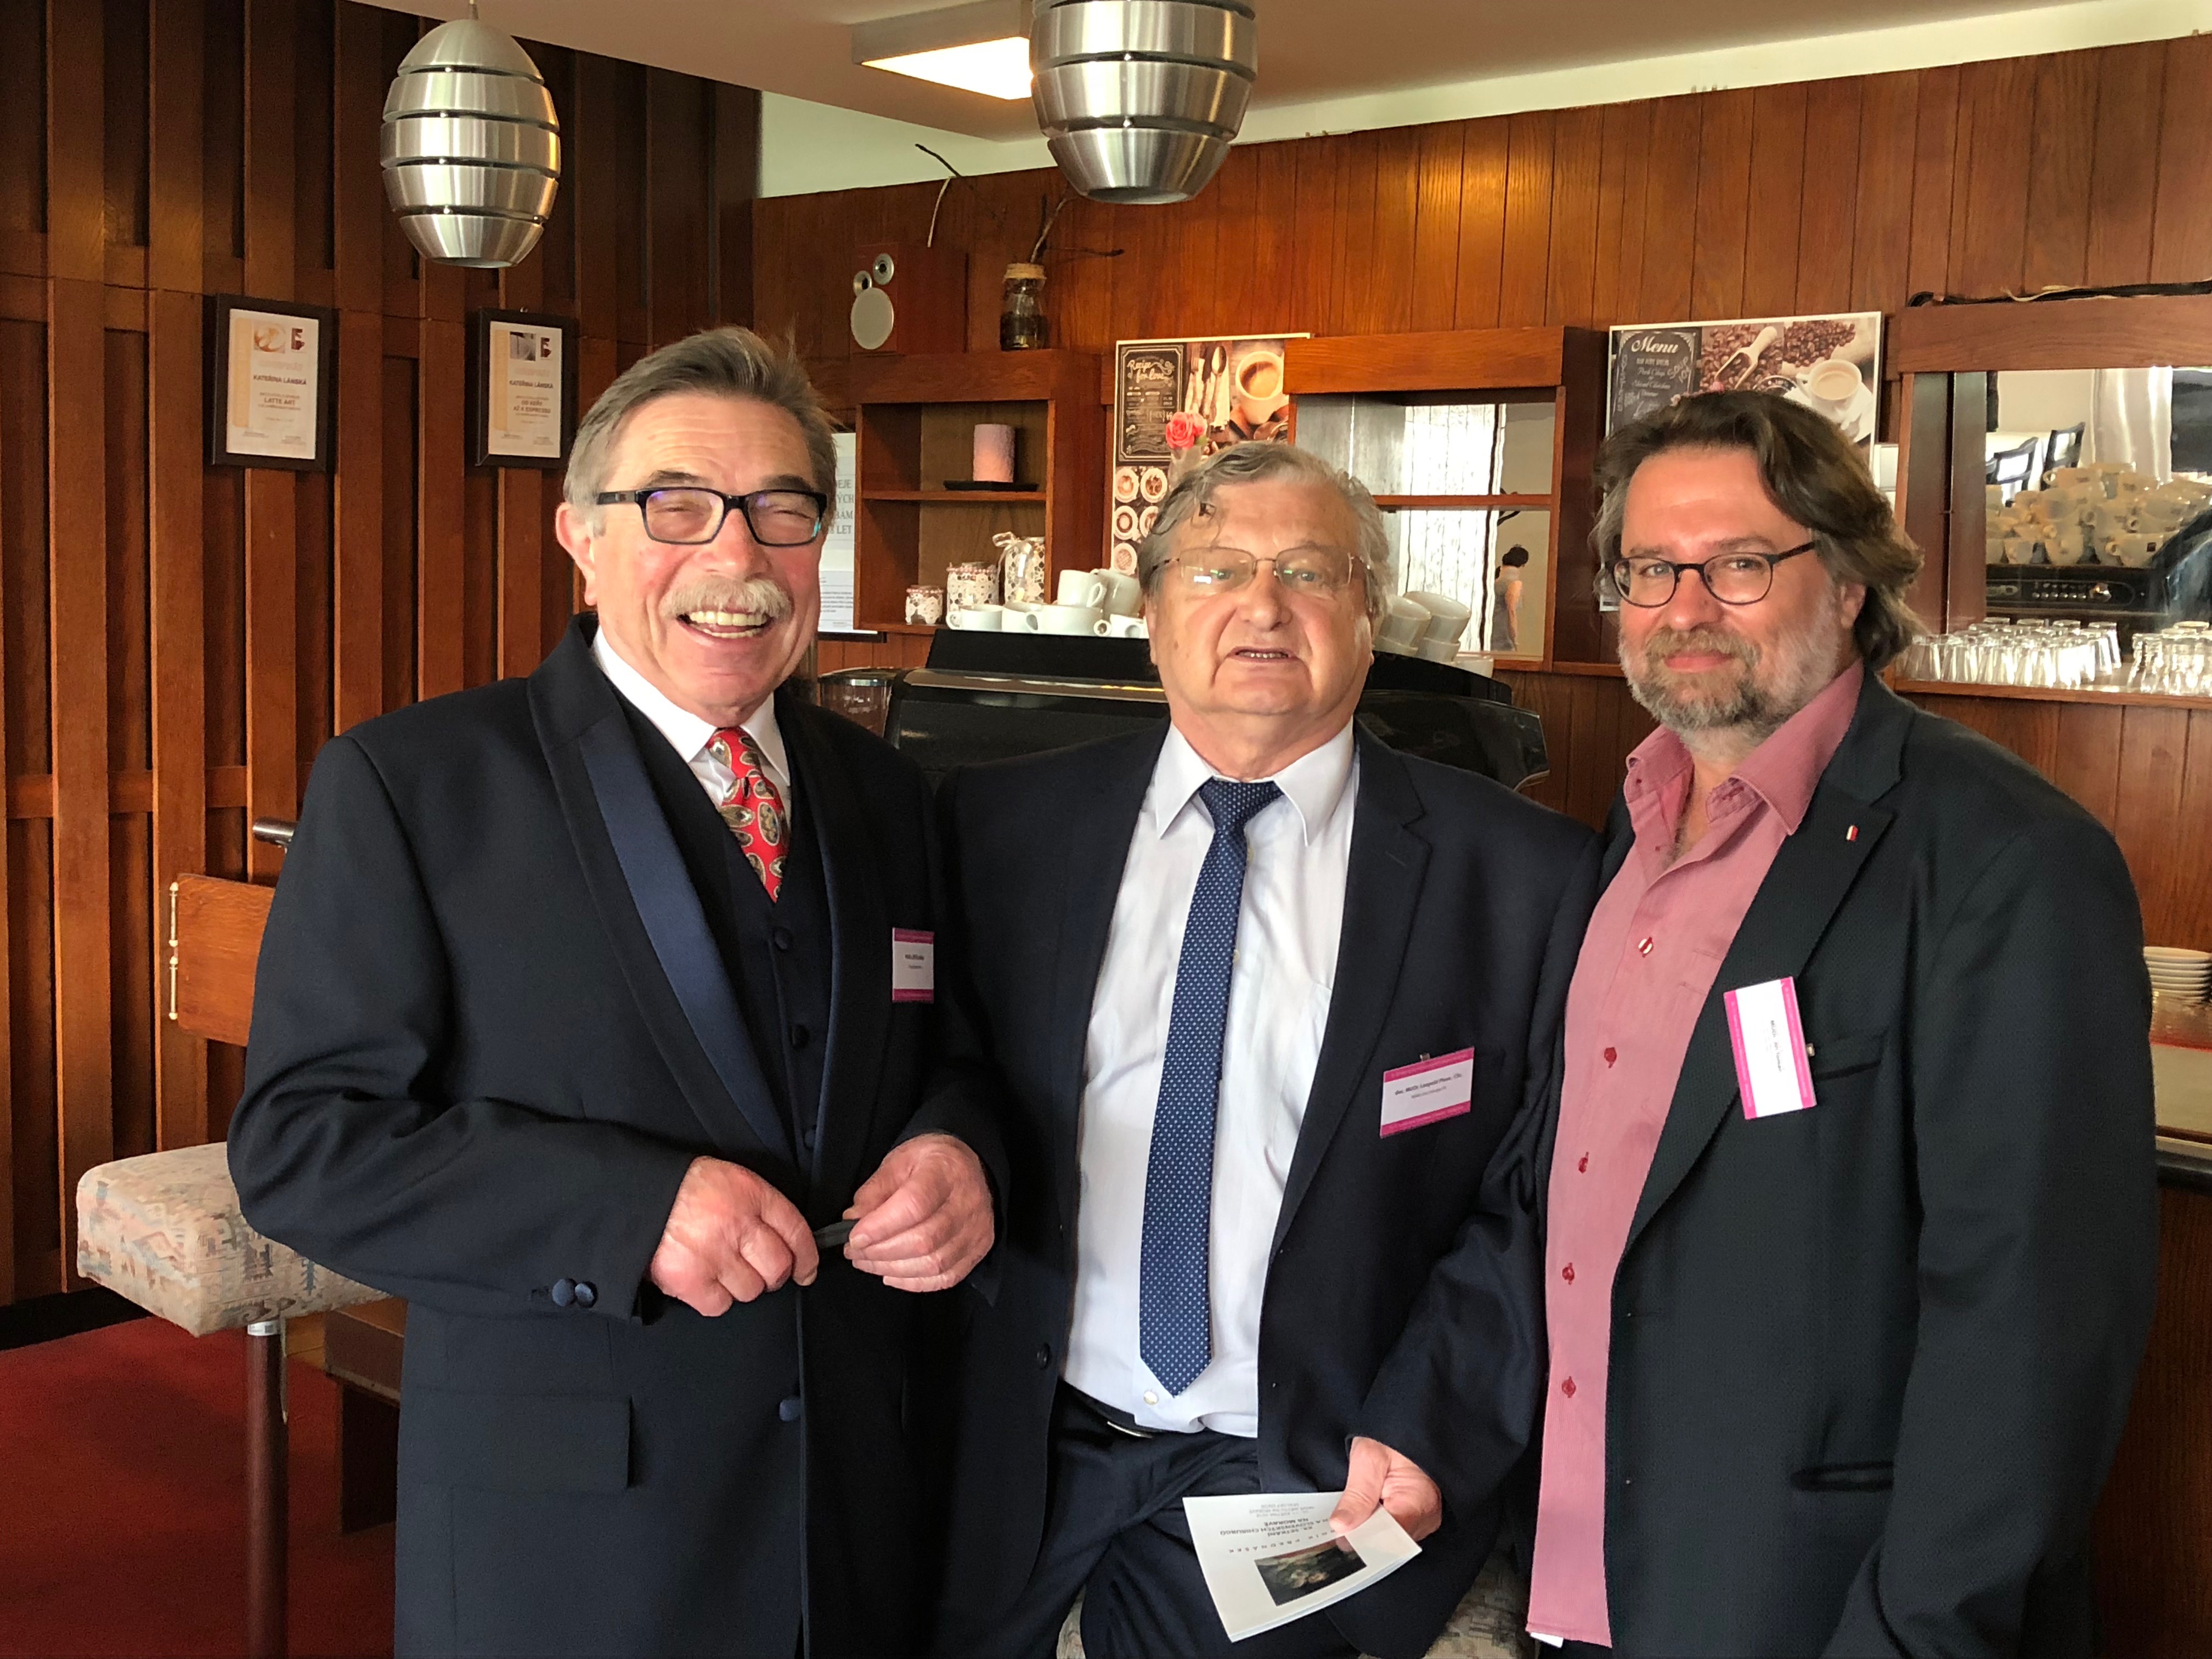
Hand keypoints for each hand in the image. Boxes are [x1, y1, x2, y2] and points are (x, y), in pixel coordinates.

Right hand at [648, 1157, 818, 1315]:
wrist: (636, 1196)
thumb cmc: (685, 1188)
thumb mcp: (731, 1180)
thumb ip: (761, 1206)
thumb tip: (788, 1240)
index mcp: (751, 1195)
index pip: (796, 1231)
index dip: (807, 1257)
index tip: (806, 1270)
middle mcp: (737, 1226)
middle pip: (778, 1268)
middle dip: (774, 1275)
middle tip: (760, 1271)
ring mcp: (714, 1255)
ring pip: (751, 1290)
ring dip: (742, 1285)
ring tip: (722, 1269)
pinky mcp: (689, 1280)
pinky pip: (720, 1305)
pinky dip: (715, 1299)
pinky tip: (704, 1280)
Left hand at [843, 1133, 994, 1292]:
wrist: (971, 1165)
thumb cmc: (931, 1162)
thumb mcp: (899, 1161)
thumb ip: (875, 1191)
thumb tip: (853, 1220)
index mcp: (946, 1172)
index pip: (914, 1205)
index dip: (880, 1226)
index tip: (853, 1236)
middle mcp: (968, 1203)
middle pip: (923, 1241)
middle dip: (880, 1252)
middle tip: (854, 1251)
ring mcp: (976, 1230)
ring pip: (934, 1264)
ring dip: (892, 1269)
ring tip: (867, 1261)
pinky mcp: (978, 1249)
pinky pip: (946, 1277)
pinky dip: (914, 1282)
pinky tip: (892, 1274)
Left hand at [1328, 1437, 1443, 1542]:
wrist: (1408, 1426)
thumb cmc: (1393, 1435)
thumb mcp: (1369, 1456)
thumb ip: (1358, 1494)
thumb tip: (1342, 1527)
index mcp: (1420, 1503)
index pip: (1391, 1539)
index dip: (1364, 1542)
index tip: (1340, 1541)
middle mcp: (1426, 1519)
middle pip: (1390, 1542)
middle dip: (1362, 1538)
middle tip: (1336, 1533)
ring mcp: (1423, 1521)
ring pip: (1389, 1540)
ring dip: (1366, 1532)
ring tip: (1345, 1525)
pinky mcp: (1415, 1518)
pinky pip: (1392, 1531)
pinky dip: (1373, 1526)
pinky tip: (1357, 1521)